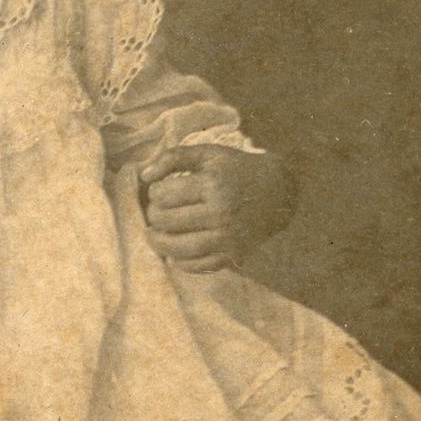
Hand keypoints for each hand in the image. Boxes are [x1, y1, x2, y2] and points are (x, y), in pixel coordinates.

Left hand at [139, 144, 293, 272]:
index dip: (154, 192)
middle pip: (166, 222)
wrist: (278, 192)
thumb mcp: (208, 154)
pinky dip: (180, 261)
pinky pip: (197, 267)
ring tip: (154, 235)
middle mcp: (221, 214)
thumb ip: (173, 157)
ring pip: (177, 248)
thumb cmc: (236, 170)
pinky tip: (175, 251)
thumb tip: (143, 175)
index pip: (163, 195)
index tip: (160, 191)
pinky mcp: (233, 256)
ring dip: (158, 242)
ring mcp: (227, 238)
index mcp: (213, 185)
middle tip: (158, 211)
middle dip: (154, 216)